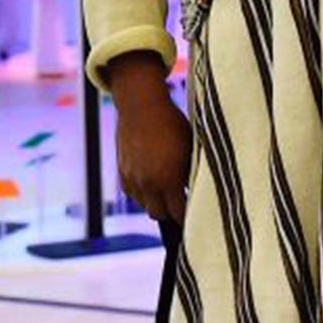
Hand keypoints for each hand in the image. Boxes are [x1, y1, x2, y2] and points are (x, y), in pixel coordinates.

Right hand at [108, 53, 192, 223]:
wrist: (142, 105)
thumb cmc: (172, 124)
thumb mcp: (190, 148)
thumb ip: (193, 173)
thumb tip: (200, 192)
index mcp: (169, 179)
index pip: (179, 214)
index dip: (188, 217)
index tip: (196, 216)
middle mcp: (148, 183)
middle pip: (160, 215)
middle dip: (172, 212)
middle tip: (182, 203)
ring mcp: (133, 179)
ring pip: (146, 206)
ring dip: (156, 203)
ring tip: (167, 191)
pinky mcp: (122, 172)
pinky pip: (133, 194)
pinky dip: (142, 193)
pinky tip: (153, 181)